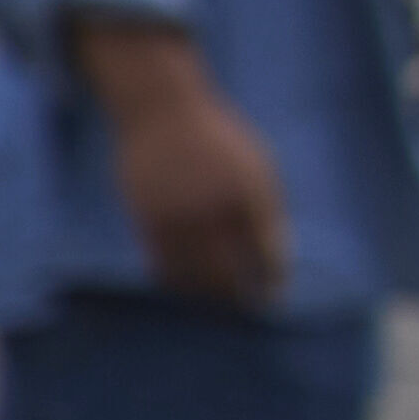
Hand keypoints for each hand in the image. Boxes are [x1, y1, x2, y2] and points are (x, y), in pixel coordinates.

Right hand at [72, 19, 290, 309]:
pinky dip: (176, 281)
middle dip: (238, 299)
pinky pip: (162, 266)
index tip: (272, 296)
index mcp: (249, 194)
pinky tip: (186, 283)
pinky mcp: (145, 219)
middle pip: (226, 276)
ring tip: (215, 301)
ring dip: (205, 297)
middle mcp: (211, 209)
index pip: (266, 256)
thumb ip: (268, 214)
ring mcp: (176, 216)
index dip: (271, 282)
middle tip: (245, 309)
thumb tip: (273, 266)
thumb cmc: (219, 140)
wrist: (161, 110)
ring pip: (191, 278)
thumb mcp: (259, 167)